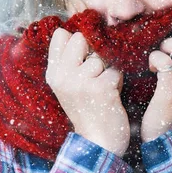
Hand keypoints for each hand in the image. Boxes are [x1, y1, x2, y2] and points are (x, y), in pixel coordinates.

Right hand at [46, 28, 129, 155]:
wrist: (97, 141)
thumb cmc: (87, 108)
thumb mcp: (68, 84)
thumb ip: (69, 59)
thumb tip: (77, 30)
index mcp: (53, 73)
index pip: (61, 35)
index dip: (77, 42)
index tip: (81, 58)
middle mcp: (63, 76)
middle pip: (81, 39)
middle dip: (93, 53)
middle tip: (94, 75)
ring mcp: (81, 81)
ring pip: (101, 56)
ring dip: (107, 70)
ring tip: (103, 88)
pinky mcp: (101, 88)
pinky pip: (115, 70)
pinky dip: (118, 81)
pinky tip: (111, 95)